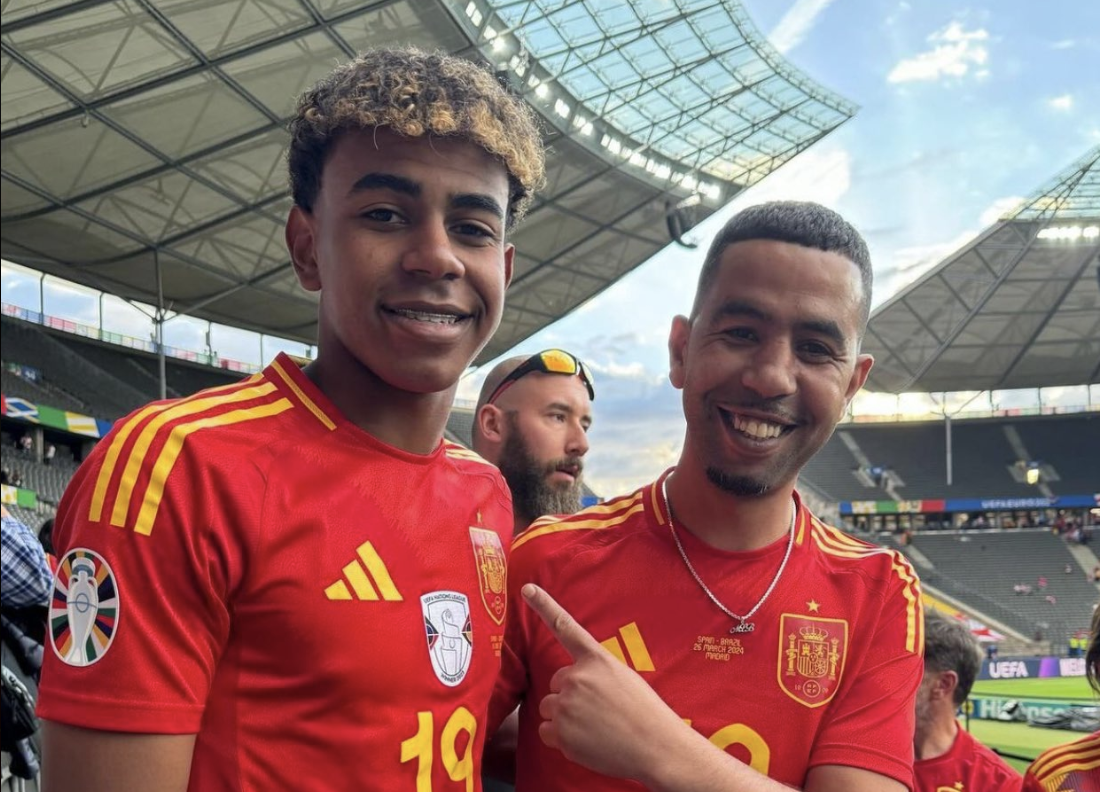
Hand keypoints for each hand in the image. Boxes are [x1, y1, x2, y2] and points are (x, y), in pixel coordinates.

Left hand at [522, 584, 697, 783]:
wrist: (656, 747)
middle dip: (569, 696)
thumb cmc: (644, 714)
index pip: (566, 627)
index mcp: (596, 660)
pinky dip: (560, 739)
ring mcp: (567, 705)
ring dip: (564, 718)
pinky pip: (546, 731)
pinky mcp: (561, 732)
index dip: (544, 605)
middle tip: (597, 711)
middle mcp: (577, 678)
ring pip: (549, 707)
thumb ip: (596, 672)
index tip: (526, 588)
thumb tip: (573, 682)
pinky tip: (584, 742)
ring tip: (593, 728)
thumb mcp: (623, 678)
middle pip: (556, 683)